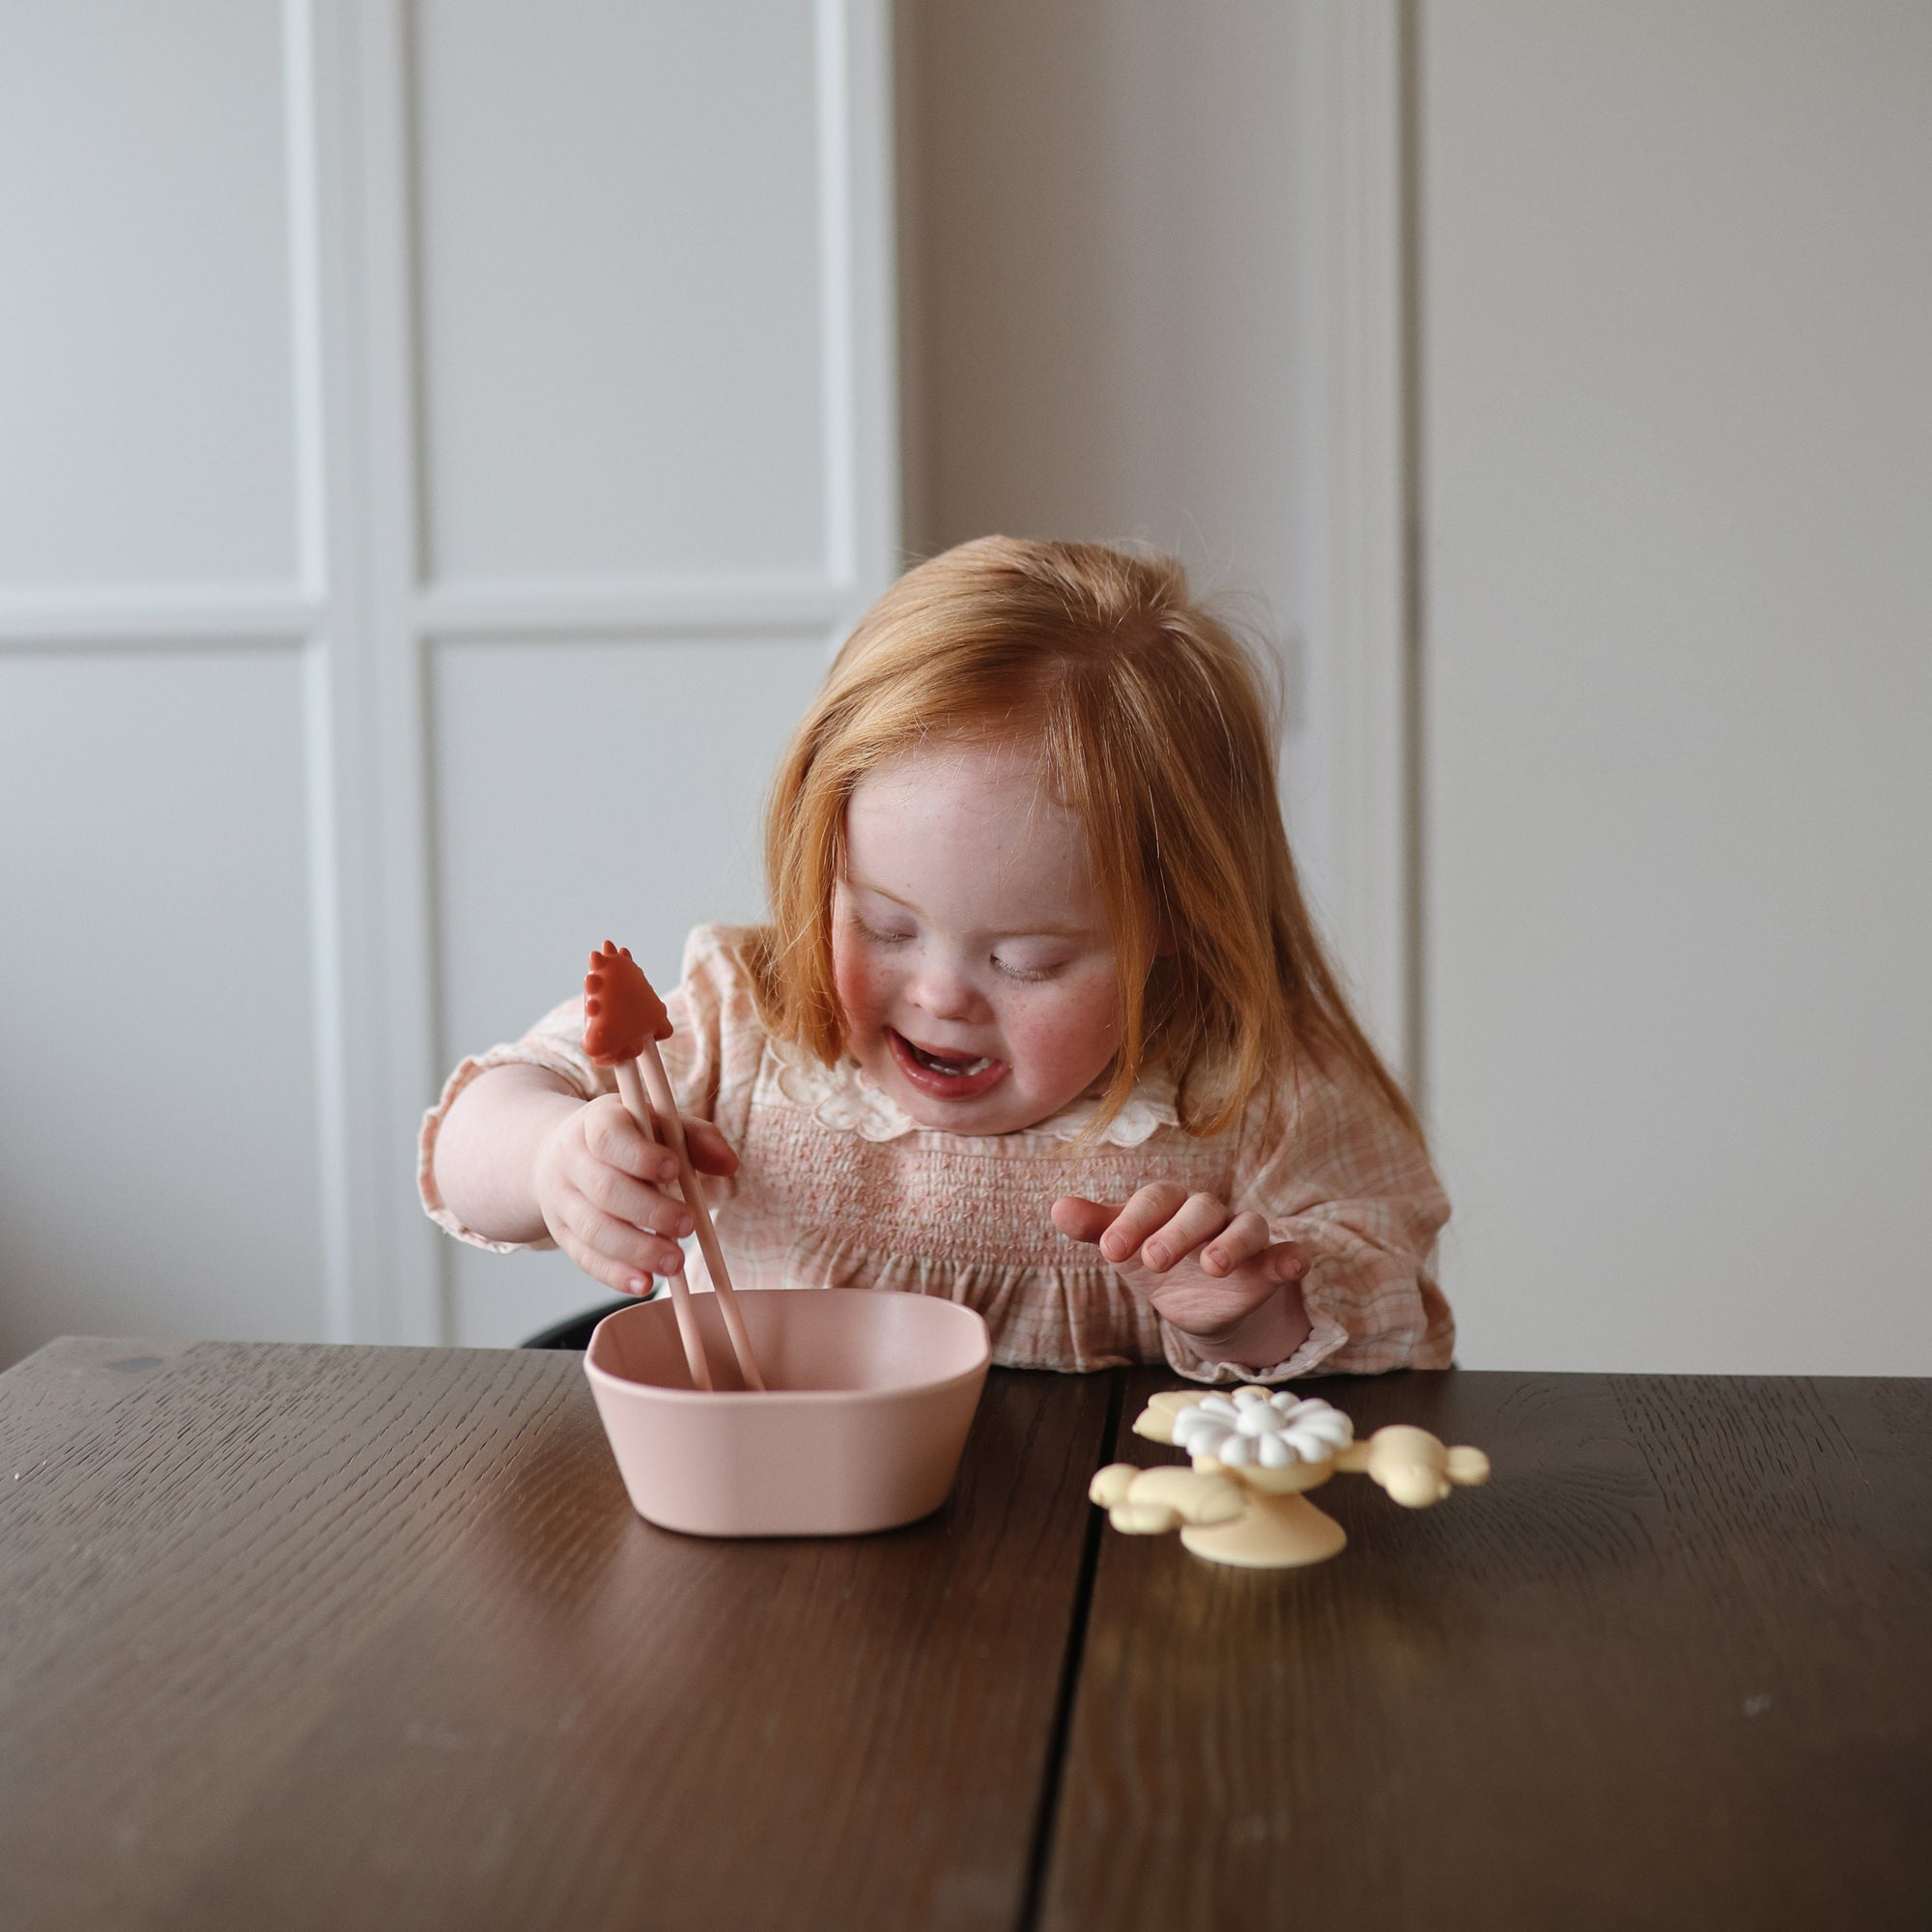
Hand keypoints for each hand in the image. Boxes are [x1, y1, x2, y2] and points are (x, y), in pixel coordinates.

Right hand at [531, 1094, 738, 1296]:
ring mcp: (562, 1200)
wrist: (563, 1153)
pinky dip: (615, 1275)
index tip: (674, 1170)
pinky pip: (585, 1258)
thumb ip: (696, 1138)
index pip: (608, 1136)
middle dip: (649, 1211)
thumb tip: (729, 1164)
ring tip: (675, 1263)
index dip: (639, 1156)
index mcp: (595, 1123)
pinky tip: (644, 1284)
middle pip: (604, 1189)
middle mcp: (571, 1160)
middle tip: (688, 1225)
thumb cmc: (628, 1137)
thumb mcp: (658, 1123)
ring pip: (593, 1229)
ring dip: (636, 1250)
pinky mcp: (562, 1234)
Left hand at [1051, 1183, 1311, 1362]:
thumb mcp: (1127, 1248)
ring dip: (1232, 1243)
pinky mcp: (1270, 1266)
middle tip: (1153, 1261)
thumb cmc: (1158, 1261)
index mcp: (1172, 1204)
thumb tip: (1056, 1207)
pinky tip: (1293, 1265)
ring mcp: (1244, 1237)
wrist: (1200, 1301)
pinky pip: (1287, 1254)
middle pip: (1200, 1209)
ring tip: (1214, 1265)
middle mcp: (1210, 1213)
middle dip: (1177, 1233)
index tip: (1109, 1253)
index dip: (1132, 1222)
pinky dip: (1291, 1257)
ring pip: (1247, 1226)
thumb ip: (1097, 1228)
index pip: (1155, 1200)